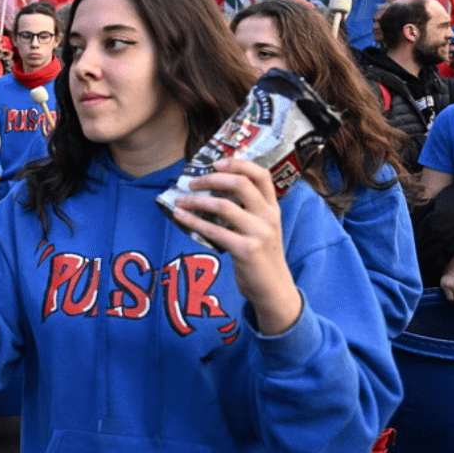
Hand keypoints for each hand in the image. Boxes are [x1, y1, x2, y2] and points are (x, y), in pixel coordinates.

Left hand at [168, 157, 300, 335]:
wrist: (274, 289)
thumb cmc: (262, 256)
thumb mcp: (263, 228)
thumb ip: (248, 210)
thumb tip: (212, 190)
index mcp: (273, 208)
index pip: (262, 175)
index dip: (239, 163)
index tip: (217, 162)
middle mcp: (268, 216)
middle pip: (240, 183)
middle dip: (211, 179)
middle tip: (192, 182)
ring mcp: (259, 233)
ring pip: (223, 205)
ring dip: (196, 200)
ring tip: (180, 200)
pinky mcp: (246, 250)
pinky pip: (213, 230)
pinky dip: (192, 220)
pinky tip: (179, 216)